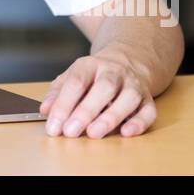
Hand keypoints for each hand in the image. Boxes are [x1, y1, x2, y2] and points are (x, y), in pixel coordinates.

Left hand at [40, 45, 156, 137]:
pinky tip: (126, 132)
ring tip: (93, 133)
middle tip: (70, 131)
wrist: (127, 61)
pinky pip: (148, 110)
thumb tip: (45, 111)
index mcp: (90, 65)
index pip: (76, 82)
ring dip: (111, 117)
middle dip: (86, 111)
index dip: (63, 104)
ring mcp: (133, 84)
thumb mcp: (71, 76)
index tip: (53, 126)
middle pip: (103, 87)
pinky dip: (139, 122)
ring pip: (127, 98)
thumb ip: (57, 93)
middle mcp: (113, 72)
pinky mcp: (148, 98)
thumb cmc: (93, 76)